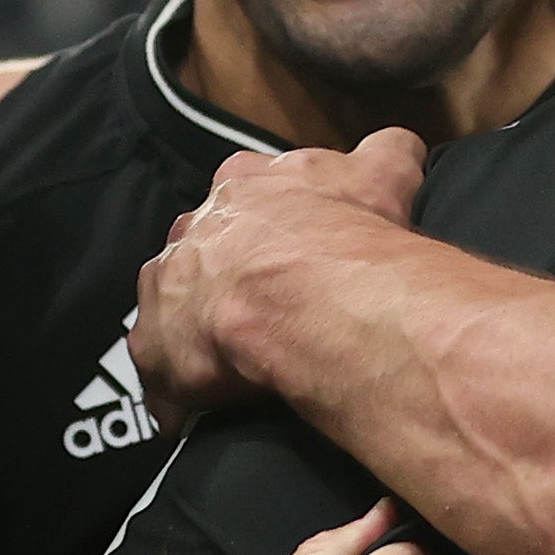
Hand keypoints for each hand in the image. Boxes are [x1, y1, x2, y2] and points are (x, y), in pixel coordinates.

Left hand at [124, 130, 431, 428]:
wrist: (299, 299)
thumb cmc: (343, 235)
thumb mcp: (382, 174)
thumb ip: (388, 154)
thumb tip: (399, 148)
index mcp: (244, 182)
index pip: (247, 186)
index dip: (270, 216)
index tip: (291, 238)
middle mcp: (194, 227)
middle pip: (201, 241)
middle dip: (222, 265)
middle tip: (260, 299)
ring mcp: (165, 286)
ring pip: (169, 299)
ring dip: (192, 323)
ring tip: (227, 355)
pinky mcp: (155, 347)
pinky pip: (158, 370)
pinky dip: (177, 390)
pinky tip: (203, 407)